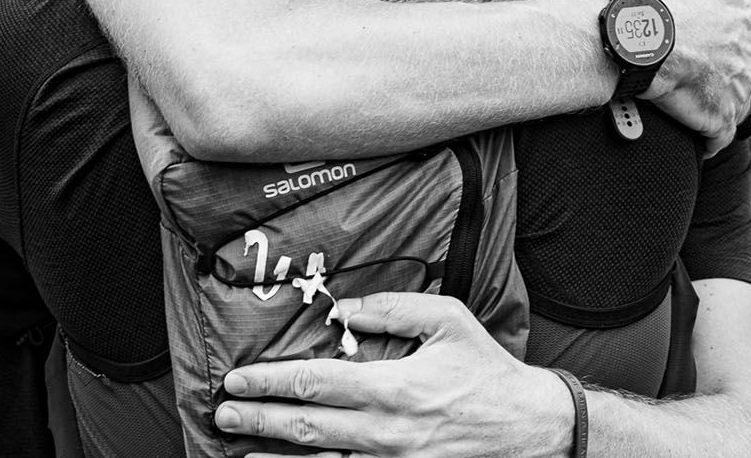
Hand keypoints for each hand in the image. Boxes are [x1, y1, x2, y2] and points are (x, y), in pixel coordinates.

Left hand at [216, 293, 570, 457]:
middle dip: (258, 419)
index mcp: (394, 386)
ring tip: (239, 448)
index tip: (240, 378)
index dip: (271, 381)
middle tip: (223, 412)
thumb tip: (344, 311)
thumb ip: (395, 308)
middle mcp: (385, 431)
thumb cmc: (487, 372)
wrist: (527, 428)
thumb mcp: (450, 320)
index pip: (316, 382)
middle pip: (306, 427)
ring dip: (274, 457)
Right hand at [633, 0, 750, 154]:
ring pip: (743, 107)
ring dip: (727, 107)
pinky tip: (693, 134)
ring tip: (699, 101)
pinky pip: (720, 138)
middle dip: (742, 78)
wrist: (638, 38)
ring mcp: (738, 91)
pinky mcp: (718, 120)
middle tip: (709, 73)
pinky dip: (710, 138)